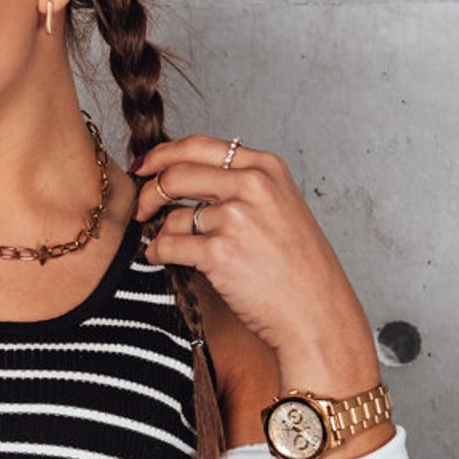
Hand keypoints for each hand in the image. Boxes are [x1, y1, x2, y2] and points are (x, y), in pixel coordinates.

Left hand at [133, 134, 376, 375]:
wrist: (317, 312)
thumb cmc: (299, 268)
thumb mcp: (280, 207)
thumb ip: (240, 185)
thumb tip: (184, 176)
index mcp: (266, 167)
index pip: (199, 146)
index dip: (163, 155)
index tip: (145, 166)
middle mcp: (252, 185)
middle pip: (176, 174)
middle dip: (149, 192)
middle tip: (141, 209)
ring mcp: (236, 218)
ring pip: (171, 216)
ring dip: (160, 232)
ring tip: (168, 247)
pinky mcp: (219, 253)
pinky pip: (166, 245)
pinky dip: (156, 253)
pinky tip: (160, 259)